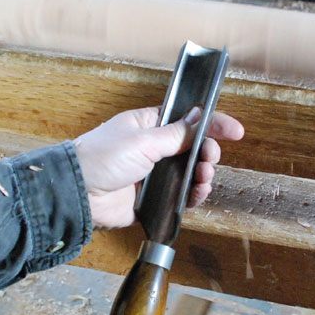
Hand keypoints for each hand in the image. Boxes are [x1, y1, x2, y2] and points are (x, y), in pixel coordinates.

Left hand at [73, 106, 243, 229]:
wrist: (79, 194)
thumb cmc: (102, 158)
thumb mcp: (143, 140)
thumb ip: (176, 133)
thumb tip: (199, 116)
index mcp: (148, 125)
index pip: (187, 120)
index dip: (212, 123)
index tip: (235, 131)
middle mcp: (153, 148)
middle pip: (193, 148)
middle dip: (207, 153)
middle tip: (210, 159)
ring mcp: (153, 174)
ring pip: (190, 173)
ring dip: (203, 175)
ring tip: (204, 178)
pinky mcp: (152, 198)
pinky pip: (180, 196)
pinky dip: (193, 195)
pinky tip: (197, 193)